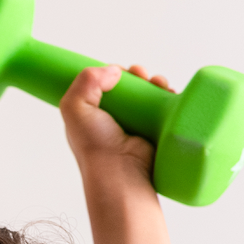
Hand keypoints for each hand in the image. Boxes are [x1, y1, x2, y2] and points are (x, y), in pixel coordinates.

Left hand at [60, 64, 173, 189]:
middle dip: (139, 76)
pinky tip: (169, 93)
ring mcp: (136, 126)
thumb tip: (115, 71)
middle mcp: (113, 120)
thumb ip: (85, 81)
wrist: (120, 172)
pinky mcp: (156, 131)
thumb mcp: (74, 108)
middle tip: (142, 76)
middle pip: (129, 87)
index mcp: (92, 115)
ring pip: (149, 95)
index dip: (113, 73)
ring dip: (156, 83)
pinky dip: (169, 97)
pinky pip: (165, 109)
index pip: (103, 85)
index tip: (120, 72)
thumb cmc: (94, 145)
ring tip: (158, 83)